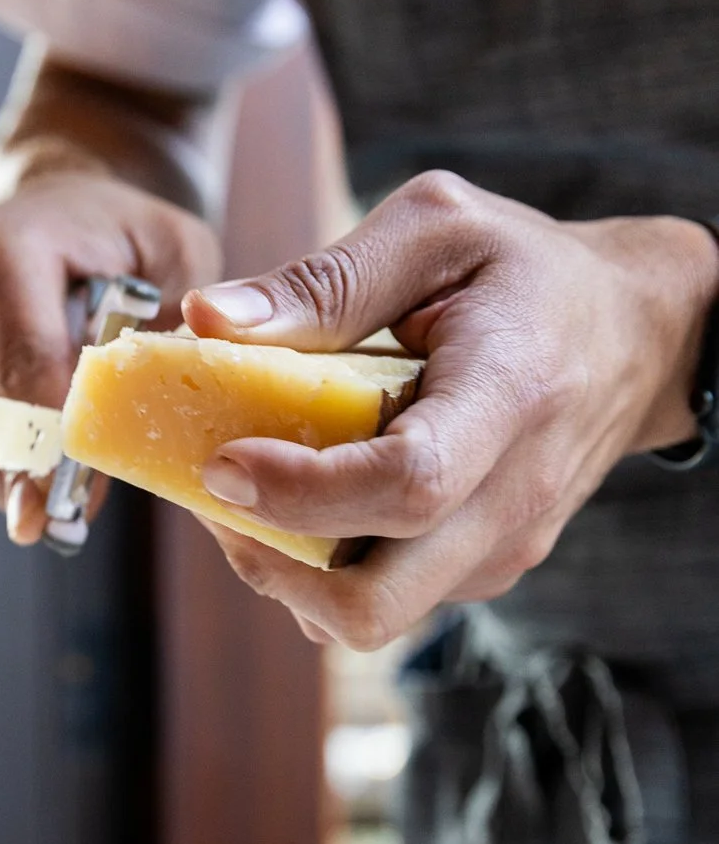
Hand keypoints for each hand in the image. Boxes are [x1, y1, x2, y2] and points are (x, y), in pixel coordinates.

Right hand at [0, 172, 219, 541]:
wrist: (56, 212)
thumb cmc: (124, 238)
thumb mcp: (179, 253)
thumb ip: (185, 320)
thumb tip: (177, 388)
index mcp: (2, 247)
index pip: (25, 365)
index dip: (57, 440)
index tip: (82, 498)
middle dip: (30, 473)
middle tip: (71, 516)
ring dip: (12, 474)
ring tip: (66, 481)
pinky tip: (41, 453)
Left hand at [181, 172, 718, 649]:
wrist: (638, 338)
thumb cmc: (529, 273)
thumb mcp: (437, 227)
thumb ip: (324, 279)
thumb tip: (206, 318)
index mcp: (510, 395)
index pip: (408, 484)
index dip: (302, 491)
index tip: (224, 460)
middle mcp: (512, 498)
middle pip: (375, 601)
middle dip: (269, 560)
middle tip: (215, 486)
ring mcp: (500, 550)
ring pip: (364, 616)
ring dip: (284, 569)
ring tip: (248, 484)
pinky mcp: (483, 573)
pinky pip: (380, 602)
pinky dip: (318, 568)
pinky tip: (300, 495)